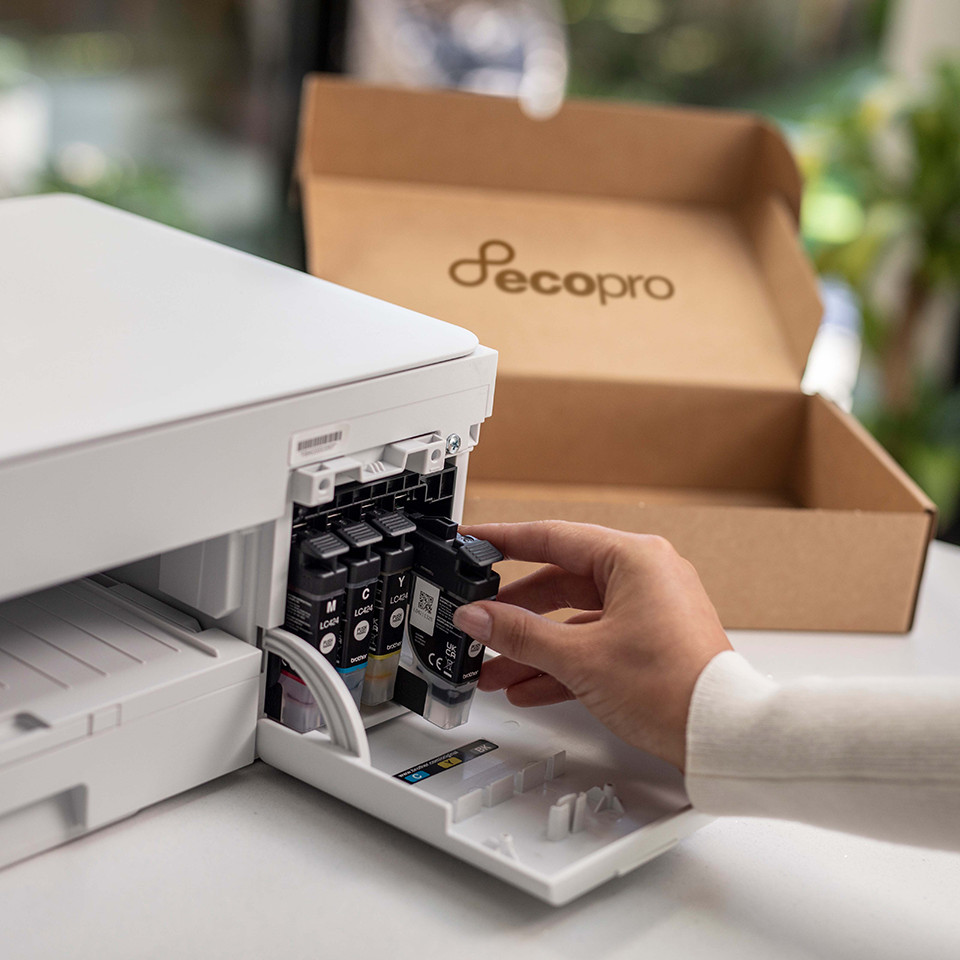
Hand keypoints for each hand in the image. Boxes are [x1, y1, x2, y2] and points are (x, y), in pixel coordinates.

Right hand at [453, 521, 731, 768]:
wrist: (724, 738)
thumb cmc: (676, 689)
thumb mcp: (581, 659)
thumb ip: (520, 634)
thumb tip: (478, 617)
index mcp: (634, 558)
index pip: (552, 537)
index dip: (504, 540)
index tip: (473, 540)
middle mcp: (645, 575)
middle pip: (561, 581)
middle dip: (515, 611)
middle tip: (478, 619)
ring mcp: (651, 608)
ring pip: (575, 617)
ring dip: (535, 644)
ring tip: (494, 666)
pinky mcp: (653, 640)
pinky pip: (595, 640)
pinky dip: (563, 660)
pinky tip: (529, 684)